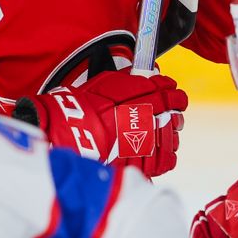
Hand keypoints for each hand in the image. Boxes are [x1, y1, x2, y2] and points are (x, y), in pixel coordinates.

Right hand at [13, 70, 187, 177]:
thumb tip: (151, 75)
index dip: (171, 90)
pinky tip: (161, 150)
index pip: (167, 90)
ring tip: (166, 130)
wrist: (62, 132)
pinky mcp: (139, 163)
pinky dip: (166, 154)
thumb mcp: (104, 83)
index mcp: (137, 96)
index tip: (171, 91)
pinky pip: (165, 160)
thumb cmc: (78, 106)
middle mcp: (144, 119)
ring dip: (172, 132)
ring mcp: (143, 142)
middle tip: (173, 109)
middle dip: (175, 109)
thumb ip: (130, 80)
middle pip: (173, 112)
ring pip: (172, 136)